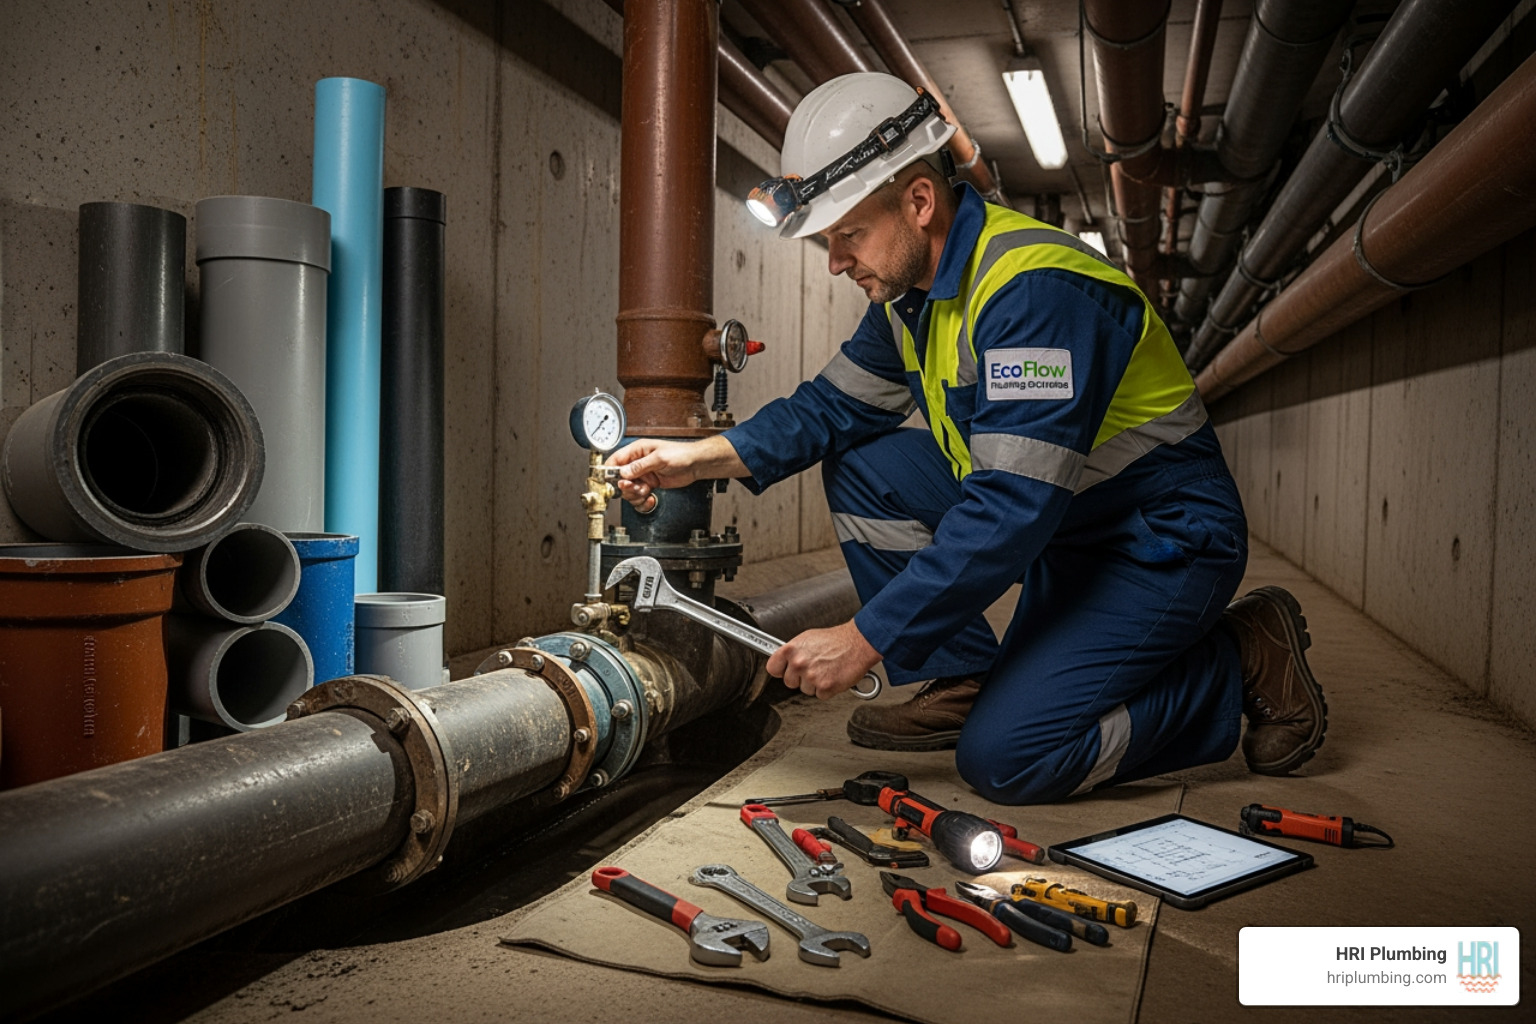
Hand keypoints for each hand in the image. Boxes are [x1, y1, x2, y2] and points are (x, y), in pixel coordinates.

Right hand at [606, 436, 747, 509]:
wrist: (696, 465)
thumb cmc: (681, 454)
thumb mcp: (659, 458)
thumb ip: (640, 466)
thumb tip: (624, 472)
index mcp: (637, 451)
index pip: (615, 461)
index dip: (610, 472)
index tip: (610, 483)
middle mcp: (638, 463)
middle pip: (620, 480)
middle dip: (627, 488)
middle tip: (638, 488)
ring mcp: (643, 475)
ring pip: (629, 491)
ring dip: (636, 495)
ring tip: (647, 492)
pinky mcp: (649, 485)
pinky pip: (639, 497)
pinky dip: (643, 502)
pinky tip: (650, 499)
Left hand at [766, 620, 881, 699]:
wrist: (858, 643)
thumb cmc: (836, 639)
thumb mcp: (808, 638)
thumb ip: (794, 651)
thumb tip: (784, 660)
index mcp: (791, 650)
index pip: (773, 668)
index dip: (781, 670)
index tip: (785, 670)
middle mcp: (799, 663)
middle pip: (789, 682)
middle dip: (800, 678)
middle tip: (813, 668)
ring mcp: (811, 677)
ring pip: (805, 690)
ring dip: (814, 684)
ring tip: (826, 669)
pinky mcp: (825, 687)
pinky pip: (820, 695)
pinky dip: (827, 689)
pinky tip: (832, 676)